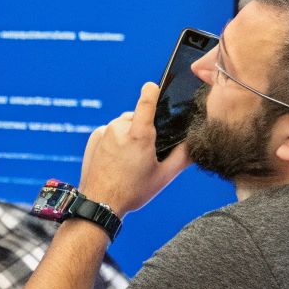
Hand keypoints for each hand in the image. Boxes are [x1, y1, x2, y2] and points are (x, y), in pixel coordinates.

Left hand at [78, 81, 189, 214]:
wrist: (99, 203)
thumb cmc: (132, 191)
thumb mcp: (164, 176)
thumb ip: (183, 157)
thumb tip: (195, 143)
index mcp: (139, 135)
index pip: (146, 103)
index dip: (152, 91)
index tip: (154, 85)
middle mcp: (119, 128)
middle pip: (137, 117)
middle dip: (143, 128)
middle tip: (145, 152)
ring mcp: (104, 132)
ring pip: (123, 124)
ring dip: (129, 134)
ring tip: (129, 159)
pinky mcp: (93, 137)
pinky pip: (110, 131)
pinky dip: (115, 140)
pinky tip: (116, 159)